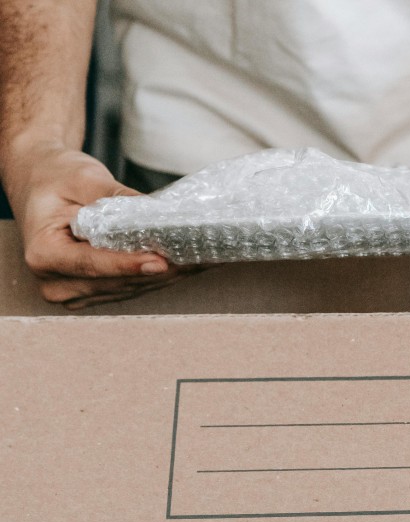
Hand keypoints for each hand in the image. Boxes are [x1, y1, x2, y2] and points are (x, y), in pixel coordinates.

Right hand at [2, 143, 189, 308]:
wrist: (43, 181)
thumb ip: (117, 200)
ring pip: (130, 289)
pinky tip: (188, 267)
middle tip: (198, 258)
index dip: (129, 266)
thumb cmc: (56, 176)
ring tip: (203, 262)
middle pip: (117, 282)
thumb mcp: (84, 178)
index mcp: (43, 254)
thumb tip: (157, 217)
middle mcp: (56, 281)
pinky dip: (160, 277)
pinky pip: (132, 288)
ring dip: (168, 277)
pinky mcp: (95, 292)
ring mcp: (75, 292)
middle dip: (161, 271)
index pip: (91, 264)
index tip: (160, 262)